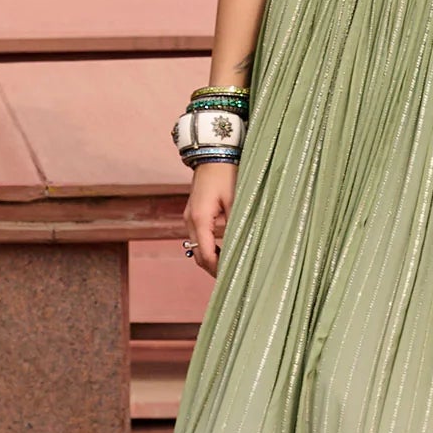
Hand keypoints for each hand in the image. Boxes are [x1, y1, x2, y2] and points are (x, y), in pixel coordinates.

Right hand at [183, 160, 237, 276]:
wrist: (213, 154)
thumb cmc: (227, 174)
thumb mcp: (236, 200)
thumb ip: (237, 225)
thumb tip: (243, 247)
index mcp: (200, 219)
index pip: (206, 254)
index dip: (218, 269)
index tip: (232, 278)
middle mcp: (190, 220)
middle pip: (198, 255)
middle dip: (213, 268)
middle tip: (232, 278)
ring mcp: (189, 217)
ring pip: (196, 247)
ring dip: (211, 259)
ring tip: (230, 268)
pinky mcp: (193, 213)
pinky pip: (197, 237)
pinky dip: (208, 247)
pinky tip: (224, 251)